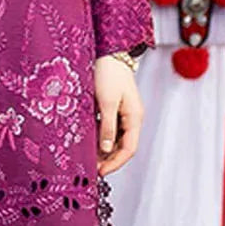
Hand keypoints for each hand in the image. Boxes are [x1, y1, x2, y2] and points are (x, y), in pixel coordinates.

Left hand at [93, 55, 143, 176]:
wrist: (109, 53)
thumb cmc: (109, 73)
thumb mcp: (106, 102)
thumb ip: (107, 126)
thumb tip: (106, 149)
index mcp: (135, 117)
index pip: (129, 149)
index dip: (115, 163)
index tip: (101, 171)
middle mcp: (132, 118)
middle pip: (123, 147)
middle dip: (109, 160)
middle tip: (92, 169)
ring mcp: (125, 114)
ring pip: (116, 140)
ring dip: (104, 150)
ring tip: (89, 159)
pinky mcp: (115, 109)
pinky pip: (110, 130)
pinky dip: (101, 138)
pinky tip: (90, 143)